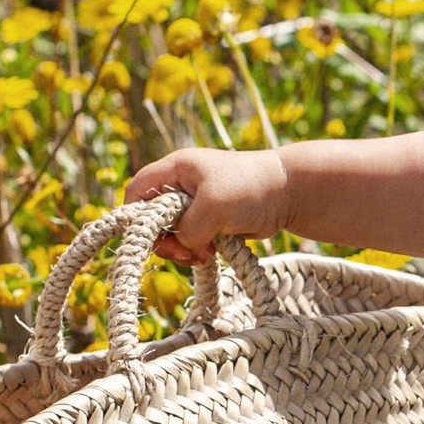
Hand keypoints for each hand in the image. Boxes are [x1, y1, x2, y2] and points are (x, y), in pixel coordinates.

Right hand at [125, 146, 288, 261]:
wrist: (289, 193)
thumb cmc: (249, 189)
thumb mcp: (212, 208)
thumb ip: (187, 229)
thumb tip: (183, 246)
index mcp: (175, 169)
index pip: (137, 191)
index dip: (134, 216)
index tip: (148, 238)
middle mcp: (181, 184)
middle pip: (152, 218)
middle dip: (165, 240)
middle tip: (184, 254)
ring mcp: (196, 203)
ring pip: (173, 233)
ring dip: (183, 249)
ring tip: (204, 254)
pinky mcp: (210, 220)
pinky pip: (192, 239)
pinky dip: (197, 250)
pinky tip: (211, 254)